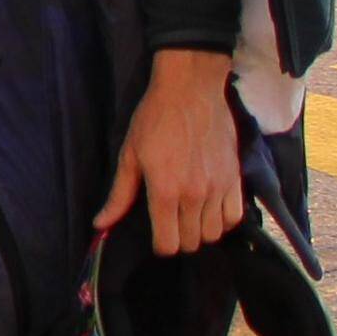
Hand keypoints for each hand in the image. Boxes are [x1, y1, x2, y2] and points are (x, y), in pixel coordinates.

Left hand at [95, 50, 243, 255]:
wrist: (191, 90)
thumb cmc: (154, 119)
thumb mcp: (130, 155)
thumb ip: (119, 195)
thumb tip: (100, 225)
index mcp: (164, 191)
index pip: (168, 244)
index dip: (160, 245)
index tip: (157, 234)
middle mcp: (194, 195)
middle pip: (191, 242)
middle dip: (179, 238)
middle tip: (171, 222)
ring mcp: (218, 188)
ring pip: (213, 234)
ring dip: (200, 230)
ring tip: (190, 215)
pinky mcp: (236, 178)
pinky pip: (235, 217)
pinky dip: (223, 220)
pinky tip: (211, 209)